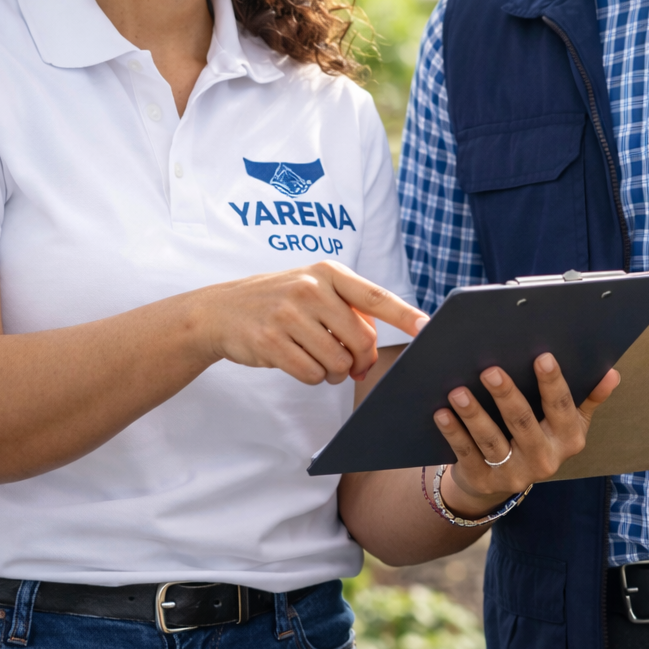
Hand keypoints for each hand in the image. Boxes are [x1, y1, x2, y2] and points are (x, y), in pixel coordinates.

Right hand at [205, 262, 426, 385]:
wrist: (220, 310)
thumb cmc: (277, 302)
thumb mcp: (312, 288)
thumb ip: (347, 310)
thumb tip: (372, 353)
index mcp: (328, 272)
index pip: (375, 297)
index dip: (404, 315)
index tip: (428, 327)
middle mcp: (310, 289)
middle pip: (360, 340)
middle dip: (360, 359)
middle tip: (350, 362)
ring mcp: (288, 315)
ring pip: (337, 361)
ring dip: (334, 371)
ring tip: (318, 358)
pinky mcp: (271, 341)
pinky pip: (312, 374)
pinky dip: (312, 376)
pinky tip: (299, 362)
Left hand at [432, 355, 618, 513]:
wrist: (503, 478)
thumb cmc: (538, 434)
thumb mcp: (567, 422)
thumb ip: (587, 397)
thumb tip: (612, 373)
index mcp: (568, 439)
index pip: (563, 408)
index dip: (553, 383)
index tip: (542, 356)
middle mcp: (545, 460)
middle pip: (523, 423)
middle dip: (506, 395)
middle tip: (490, 369)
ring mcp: (514, 473)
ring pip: (492, 440)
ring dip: (474, 414)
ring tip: (458, 391)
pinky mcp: (484, 480)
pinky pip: (467, 454)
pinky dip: (453, 433)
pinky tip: (441, 413)